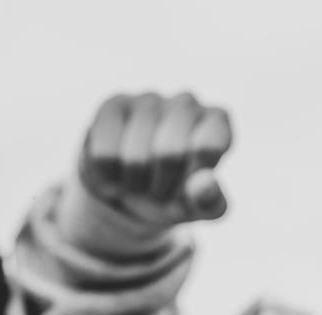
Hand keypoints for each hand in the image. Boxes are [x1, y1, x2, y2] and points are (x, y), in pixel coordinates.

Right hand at [61, 92, 232, 254]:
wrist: (136, 190)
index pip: (207, 149)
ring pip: (134, 158)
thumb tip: (204, 185)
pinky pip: (104, 155)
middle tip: (162, 189)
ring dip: (136, 185)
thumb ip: (210, 201)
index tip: (190, 189)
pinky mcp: (112, 105)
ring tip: (142, 180)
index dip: (193, 180)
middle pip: (169, 154)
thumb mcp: (201, 207)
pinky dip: (110, 178)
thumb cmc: (179, 193)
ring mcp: (148, 99)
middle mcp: (186, 102)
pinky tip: (118, 172)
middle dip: (163, 186)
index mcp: (217, 121)